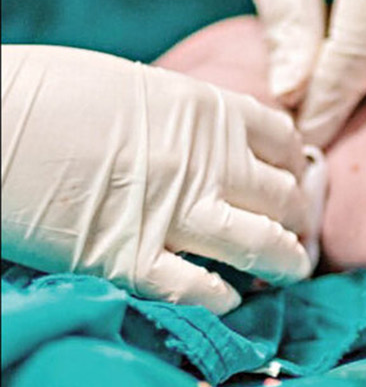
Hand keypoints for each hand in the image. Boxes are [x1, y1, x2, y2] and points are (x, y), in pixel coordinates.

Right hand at [1, 46, 312, 313]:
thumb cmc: (45, 93)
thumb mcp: (137, 88)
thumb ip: (182, 119)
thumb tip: (205, 143)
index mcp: (207, 111)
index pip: (285, 142)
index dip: (296, 165)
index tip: (295, 178)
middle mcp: (205, 163)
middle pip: (283, 197)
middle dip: (298, 217)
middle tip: (299, 232)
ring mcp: (174, 214)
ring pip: (262, 246)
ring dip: (285, 261)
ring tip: (291, 270)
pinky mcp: (131, 260)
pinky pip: (200, 290)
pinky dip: (223, 298)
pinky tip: (228, 298)